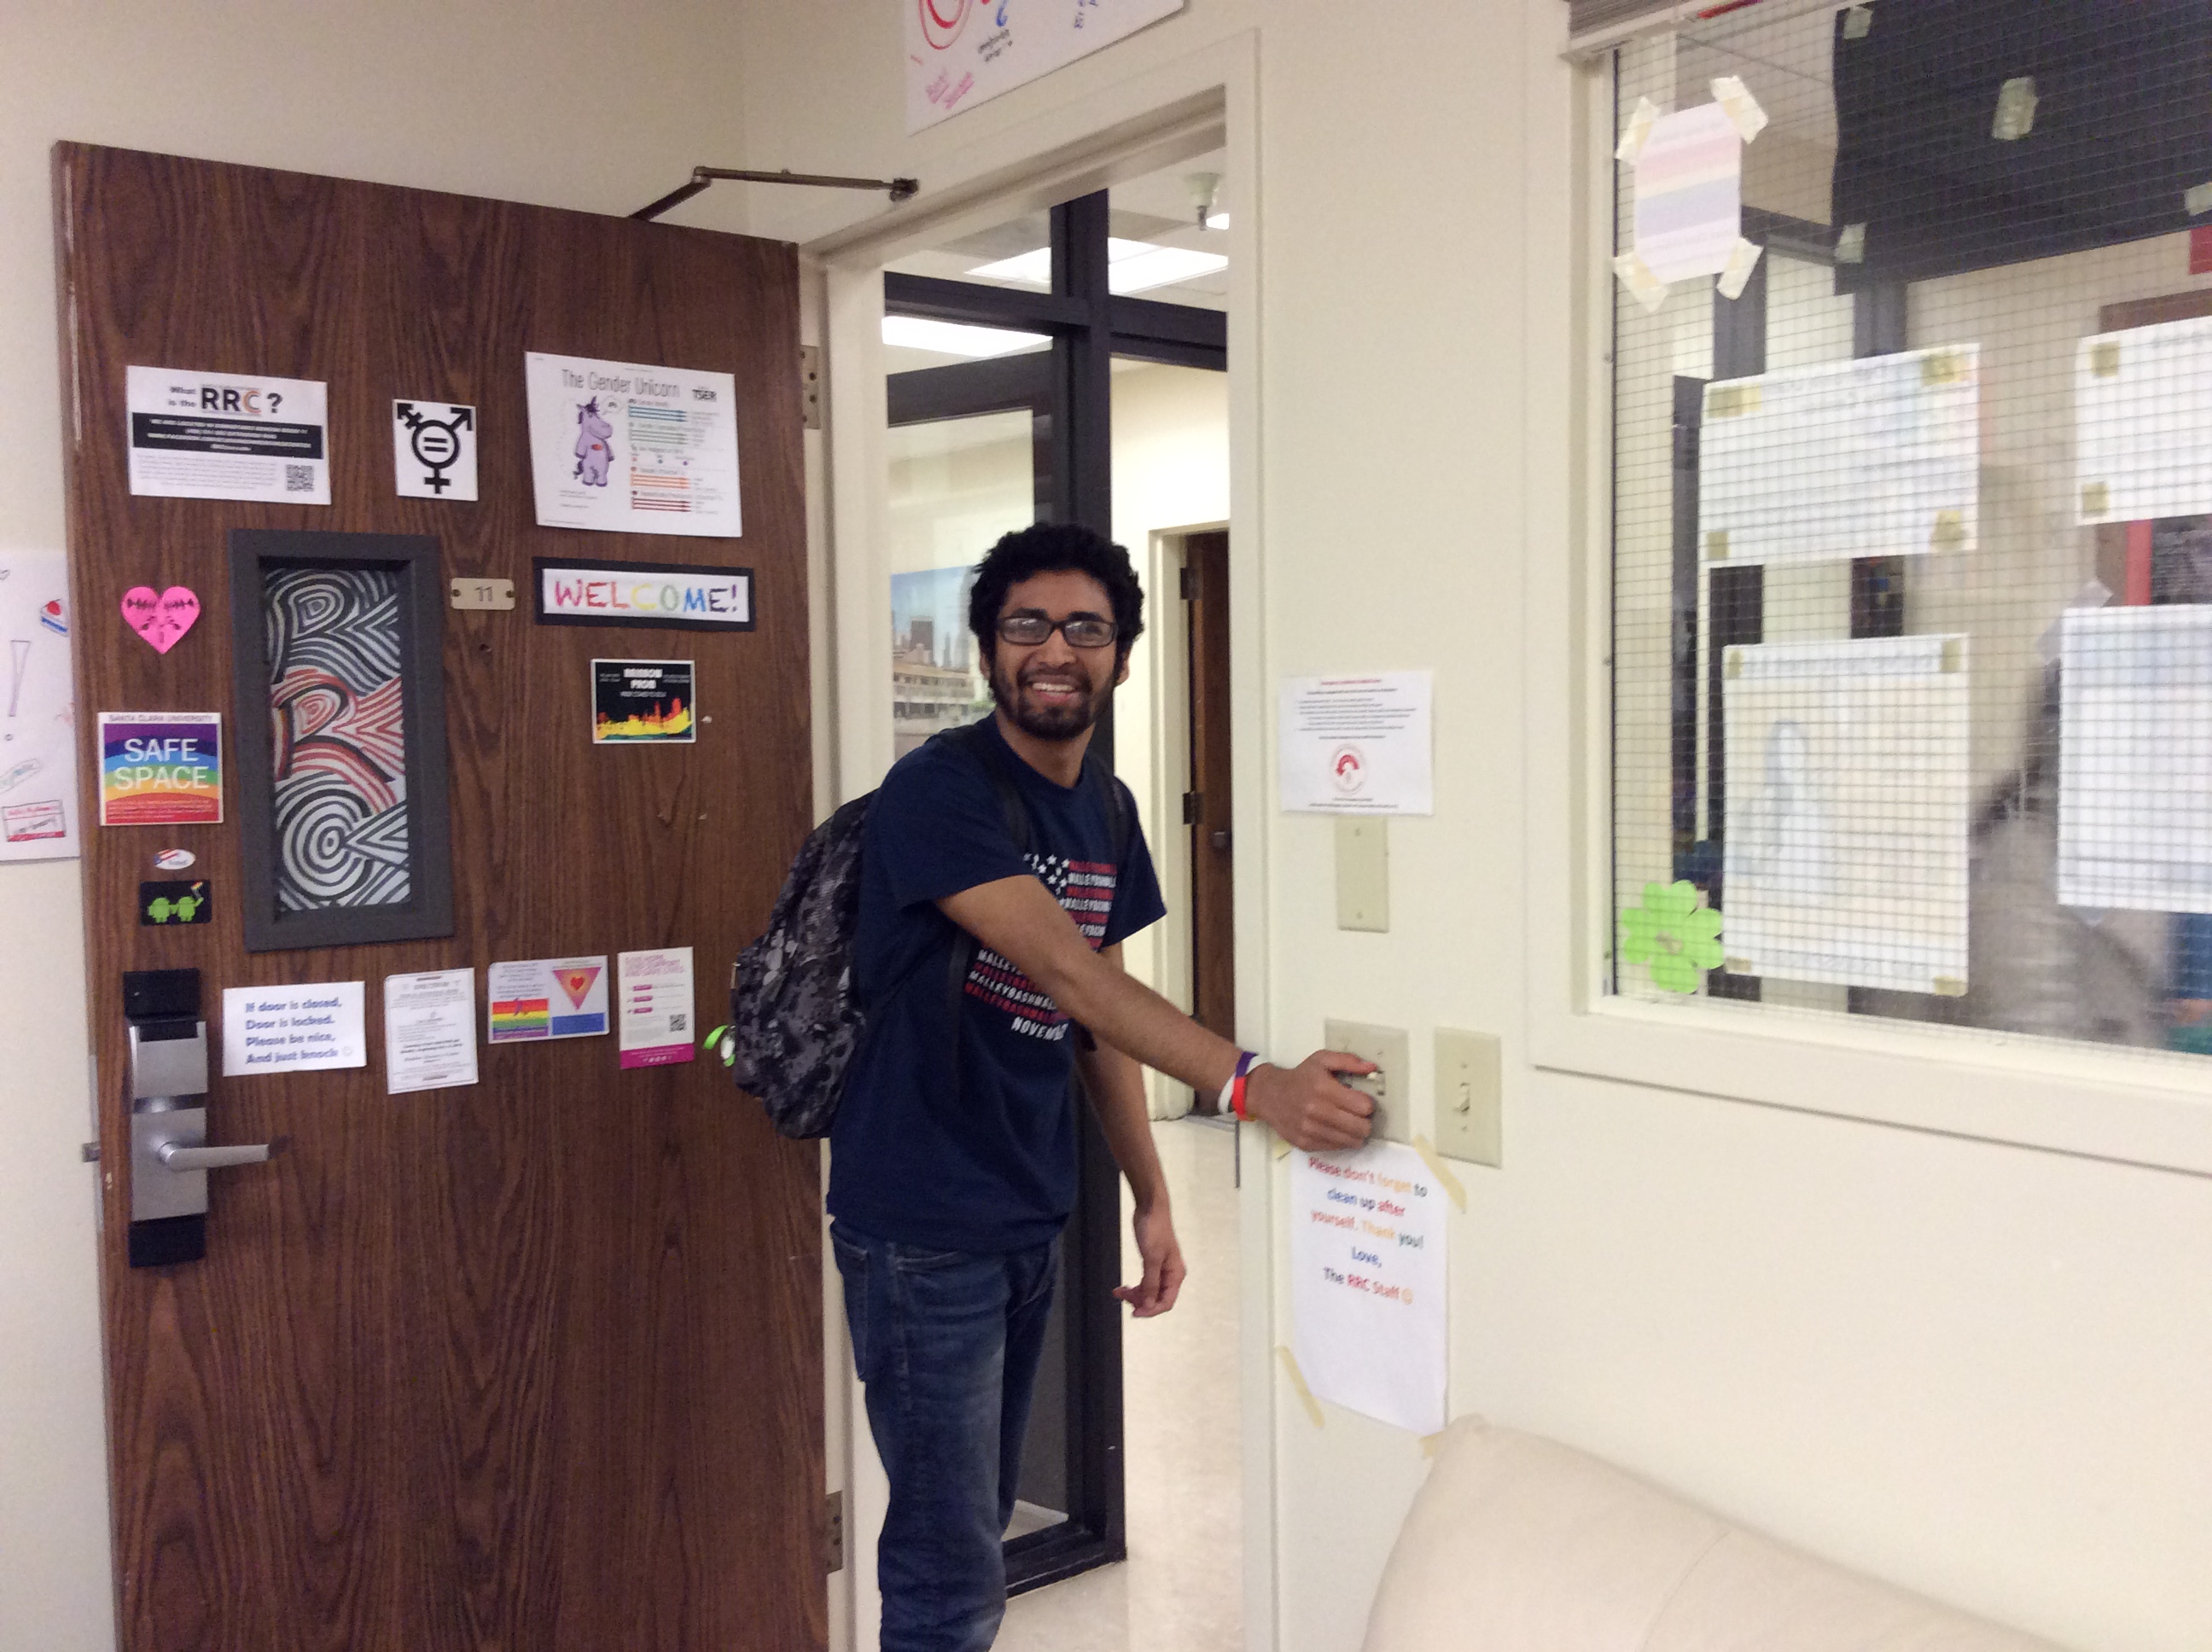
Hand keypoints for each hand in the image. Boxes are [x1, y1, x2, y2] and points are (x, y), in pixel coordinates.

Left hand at [1114, 1199, 1185, 1317]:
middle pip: (1157, 1298)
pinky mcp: (1152, 1263)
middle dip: (1140, 1301)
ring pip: (1149, 1291)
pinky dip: (1134, 1286)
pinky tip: (1122, 1288)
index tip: (1134, 1312)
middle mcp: (1171, 1275)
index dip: (1151, 1310)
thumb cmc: (1153, 1231)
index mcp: (1175, 1275)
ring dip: (1134, 1295)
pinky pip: (1145, 1281)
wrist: (1150, 1208)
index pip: (1166, 1302)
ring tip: (1118, 1292)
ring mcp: (1161, 1269)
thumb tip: (1149, 1305)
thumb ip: (1151, 1283)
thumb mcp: (1151, 1258)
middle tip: (1122, 1297)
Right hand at [1244, 1051, 1375, 1150]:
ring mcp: (1310, 1130)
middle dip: (1365, 1121)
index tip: (1361, 1101)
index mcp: (1323, 1089)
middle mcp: (1317, 1112)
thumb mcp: (1322, 1060)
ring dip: (1355, 1133)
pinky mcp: (1306, 1144)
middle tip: (1358, 1115)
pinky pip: (1336, 1148)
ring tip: (1349, 1123)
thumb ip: (1348, 1061)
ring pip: (1351, 1141)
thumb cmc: (1301, 1077)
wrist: (1269, 1095)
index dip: (1367, 1104)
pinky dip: (1340, 1140)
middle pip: (1361, 1128)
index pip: (1364, 1107)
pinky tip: (1335, 1129)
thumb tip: (1372, 1068)